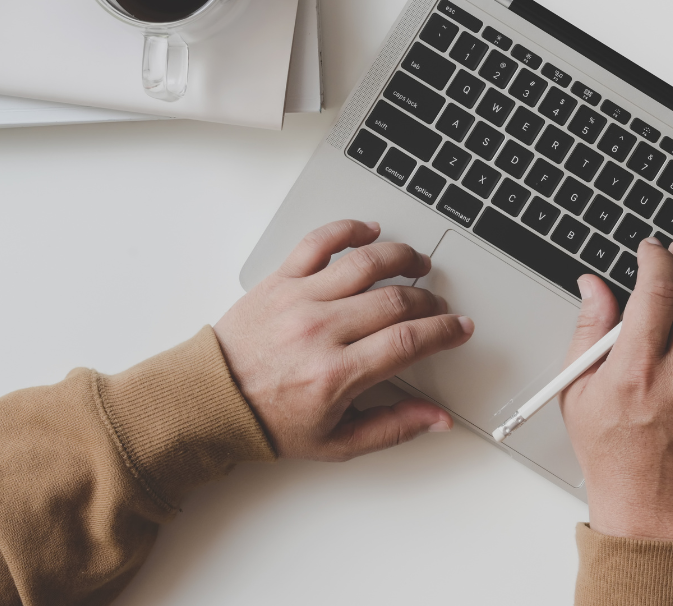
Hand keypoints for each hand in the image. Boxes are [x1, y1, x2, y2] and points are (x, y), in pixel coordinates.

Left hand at [214, 220, 473, 460]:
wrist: (212, 400)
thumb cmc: (269, 421)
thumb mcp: (337, 442)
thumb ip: (393, 428)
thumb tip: (437, 419)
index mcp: (336, 374)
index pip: (408, 341)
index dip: (444, 332)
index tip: (459, 328)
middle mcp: (320, 330)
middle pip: (395, 300)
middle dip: (428, 301)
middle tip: (437, 308)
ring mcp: (299, 299)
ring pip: (365, 262)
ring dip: (402, 257)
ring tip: (417, 263)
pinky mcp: (280, 279)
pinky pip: (319, 241)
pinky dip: (349, 229)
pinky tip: (369, 232)